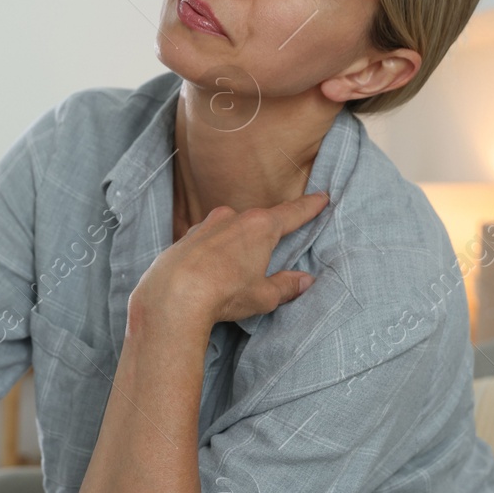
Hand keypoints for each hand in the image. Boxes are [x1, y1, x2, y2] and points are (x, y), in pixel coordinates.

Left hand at [132, 191, 328, 329]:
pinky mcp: (185, 237)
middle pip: (259, 221)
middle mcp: (233, 218)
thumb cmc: (223, 293)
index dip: (309, 206)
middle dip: (268, 232)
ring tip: (238, 268)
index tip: (321, 196)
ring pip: (231, 229)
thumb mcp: (263, 295)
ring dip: (238, 243)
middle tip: (275, 245)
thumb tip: (304, 281)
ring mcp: (206, 224)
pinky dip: (215, 251)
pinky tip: (212, 269)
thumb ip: (286, 286)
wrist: (172, 295)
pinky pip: (208, 240)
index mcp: (260, 227)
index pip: (292, 213)